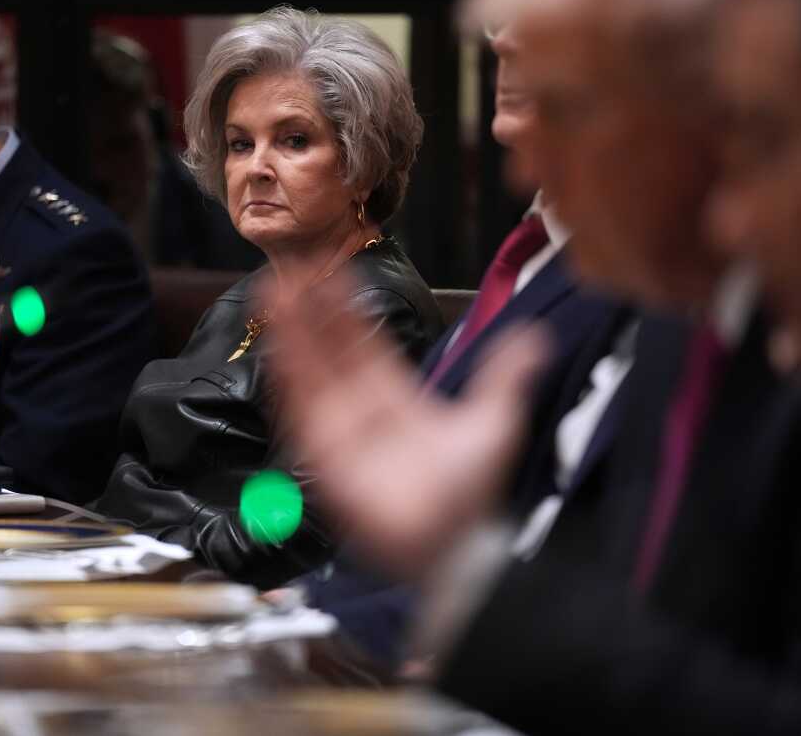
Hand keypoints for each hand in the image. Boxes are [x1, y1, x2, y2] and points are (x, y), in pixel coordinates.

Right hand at [269, 272, 548, 576]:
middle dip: (311, 312)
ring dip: (292, 333)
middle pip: (330, 352)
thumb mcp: (494, 422)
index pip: (365, 346)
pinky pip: (301, 406)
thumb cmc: (470, 493)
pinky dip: (288, 373)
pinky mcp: (321, 454)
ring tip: (276, 291)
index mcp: (398, 401)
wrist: (452, 544)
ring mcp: (339, 431)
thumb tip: (535, 337)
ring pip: (310, 372)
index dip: (347, 312)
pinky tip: (277, 340)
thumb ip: (504, 377)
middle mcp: (363, 411)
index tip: (332, 274)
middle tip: (295, 270)